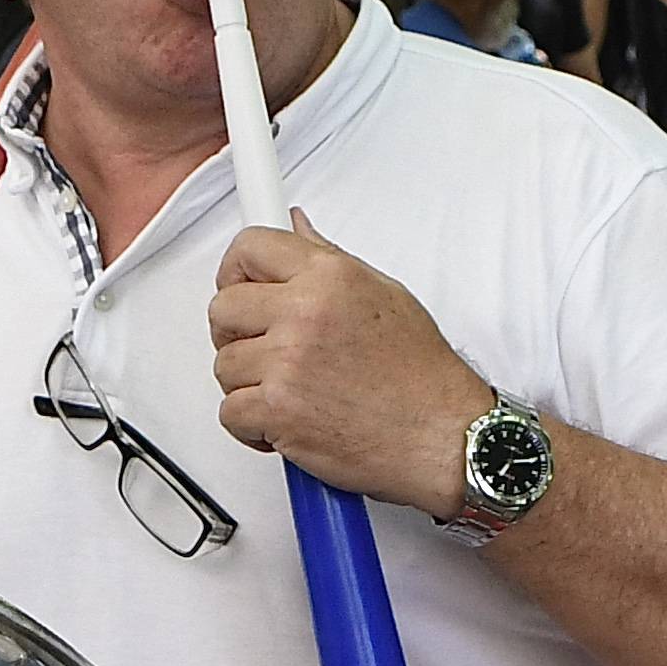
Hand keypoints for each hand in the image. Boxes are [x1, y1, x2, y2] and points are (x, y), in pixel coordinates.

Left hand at [209, 217, 497, 509]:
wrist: (444, 437)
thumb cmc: (423, 377)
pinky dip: (252, 426)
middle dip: (235, 333)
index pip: (249, 249)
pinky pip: (229, 411)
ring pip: (223, 364)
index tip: (239, 286)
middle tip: (264, 349)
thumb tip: (298, 228)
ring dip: (248, 383)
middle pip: (222, 308)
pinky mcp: (278, 410)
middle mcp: (305, 313)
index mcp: (329, 277)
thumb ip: (329, 259)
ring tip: (291, 390)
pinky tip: (288, 421)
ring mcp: (288, 362)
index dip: (236, 271)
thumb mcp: (385, 294)